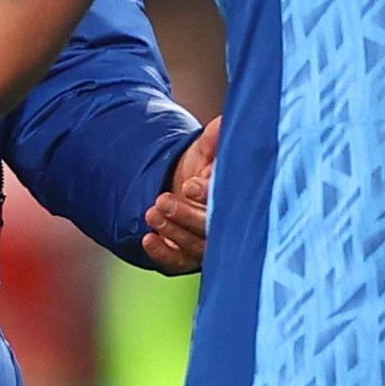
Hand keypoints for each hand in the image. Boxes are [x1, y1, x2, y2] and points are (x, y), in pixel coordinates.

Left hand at [143, 116, 218, 273]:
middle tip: (163, 200)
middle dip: (187, 216)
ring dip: (172, 231)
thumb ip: (216, 138)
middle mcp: (226, 228)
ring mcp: (206, 246)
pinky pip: (176, 263)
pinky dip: (162, 253)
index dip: (210, 196)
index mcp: (237, 202)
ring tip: (151, 211)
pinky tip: (147, 239)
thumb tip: (225, 121)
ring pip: (194, 248)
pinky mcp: (185, 259)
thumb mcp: (205, 148)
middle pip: (211, 230)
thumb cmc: (198, 166)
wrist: (174, 184)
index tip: (191, 185)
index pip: (228, 205)